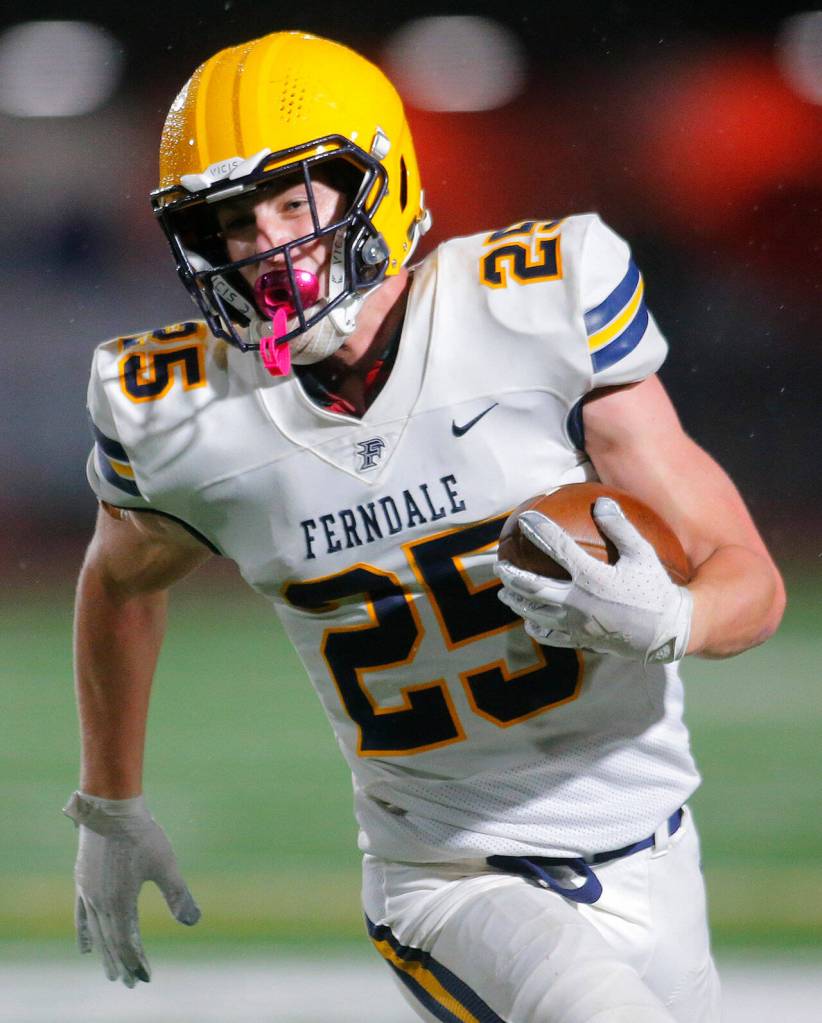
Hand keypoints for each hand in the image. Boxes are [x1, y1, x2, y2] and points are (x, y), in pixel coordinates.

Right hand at [63, 791, 199, 986]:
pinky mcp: (82, 881)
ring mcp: (88, 893)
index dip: (137, 963)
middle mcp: (100, 904)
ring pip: (96, 933)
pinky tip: (85, 948)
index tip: (145, 978)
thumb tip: (194, 922)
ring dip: (105, 954)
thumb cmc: (141, 835)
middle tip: (130, 983)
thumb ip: (178, 895)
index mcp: (120, 903)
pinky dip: (85, 934)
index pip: (127, 944)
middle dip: (122, 964)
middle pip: (110, 944)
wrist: (110, 809)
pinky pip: (82, 916)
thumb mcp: (165, 865)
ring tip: (111, 972)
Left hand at [495, 496, 692, 662]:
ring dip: (517, 602)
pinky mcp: (582, 640)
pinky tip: (529, 623)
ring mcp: (577, 624)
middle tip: (499, 566)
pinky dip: (536, 628)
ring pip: (536, 613)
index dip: (538, 530)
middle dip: (512, 576)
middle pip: (533, 587)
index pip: (557, 548)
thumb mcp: (643, 554)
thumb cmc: (656, 590)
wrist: (666, 633)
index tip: (524, 518)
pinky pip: (552, 636)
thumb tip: (601, 502)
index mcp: (592, 577)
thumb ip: (620, 528)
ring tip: (504, 594)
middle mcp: (578, 601)